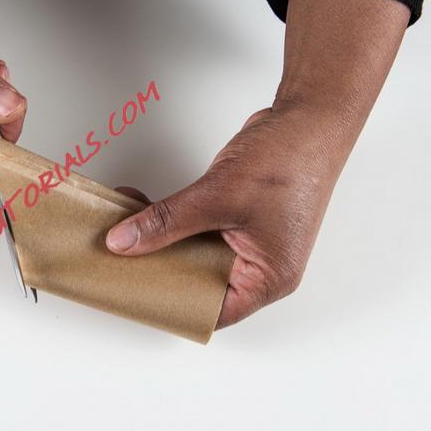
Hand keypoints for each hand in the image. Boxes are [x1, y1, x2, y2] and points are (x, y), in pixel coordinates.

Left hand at [107, 105, 339, 327]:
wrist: (308, 119)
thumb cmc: (288, 160)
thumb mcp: (216, 196)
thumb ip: (166, 222)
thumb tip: (125, 242)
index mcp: (267, 278)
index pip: (210, 311)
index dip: (170, 304)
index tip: (136, 293)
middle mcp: (260, 267)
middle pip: (197, 283)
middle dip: (158, 268)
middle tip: (121, 262)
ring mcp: (249, 244)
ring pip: (192, 254)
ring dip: (159, 240)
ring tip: (123, 231)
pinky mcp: (236, 221)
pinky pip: (196, 230)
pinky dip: (169, 221)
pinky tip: (141, 209)